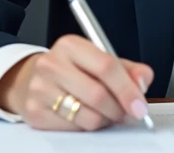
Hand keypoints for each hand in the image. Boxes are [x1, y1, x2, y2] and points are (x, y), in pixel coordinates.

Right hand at [0, 35, 153, 130]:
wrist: (30, 79)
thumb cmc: (72, 69)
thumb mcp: (100, 59)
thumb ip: (128, 69)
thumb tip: (143, 81)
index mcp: (71, 45)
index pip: (106, 66)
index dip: (128, 89)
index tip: (140, 105)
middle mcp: (51, 64)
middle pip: (98, 95)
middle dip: (119, 109)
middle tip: (126, 113)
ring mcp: (40, 89)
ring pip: (87, 117)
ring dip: (105, 120)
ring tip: (105, 113)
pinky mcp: (35, 112)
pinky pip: (73, 129)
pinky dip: (87, 127)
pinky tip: (85, 116)